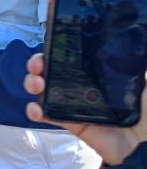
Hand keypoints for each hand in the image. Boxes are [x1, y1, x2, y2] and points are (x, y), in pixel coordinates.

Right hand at [24, 53, 146, 164]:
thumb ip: (139, 66)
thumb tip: (137, 44)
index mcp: (99, 75)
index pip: (73, 58)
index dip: (57, 51)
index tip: (49, 47)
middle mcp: (84, 87)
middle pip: (53, 71)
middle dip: (39, 64)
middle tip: (37, 66)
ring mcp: (75, 105)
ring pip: (45, 90)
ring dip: (33, 84)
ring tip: (36, 85)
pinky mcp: (71, 123)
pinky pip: (48, 115)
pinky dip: (36, 111)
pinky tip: (35, 108)